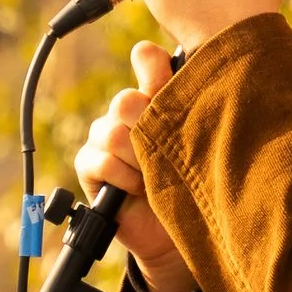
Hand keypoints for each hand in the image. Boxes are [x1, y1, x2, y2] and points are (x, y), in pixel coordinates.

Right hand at [74, 42, 193, 291]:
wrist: (181, 233)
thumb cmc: (196, 185)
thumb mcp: (202, 142)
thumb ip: (193, 103)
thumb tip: (190, 69)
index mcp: (156, 98)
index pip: (147, 59)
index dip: (153, 66)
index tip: (167, 87)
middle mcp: (126, 113)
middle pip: (126, 100)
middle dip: (148, 129)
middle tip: (166, 153)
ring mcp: (104, 138)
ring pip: (112, 131)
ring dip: (137, 159)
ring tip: (154, 177)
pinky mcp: (89, 166)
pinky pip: (99, 159)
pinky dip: (123, 177)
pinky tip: (137, 189)